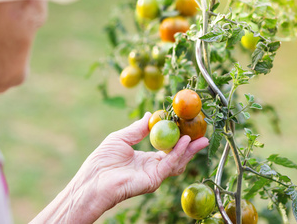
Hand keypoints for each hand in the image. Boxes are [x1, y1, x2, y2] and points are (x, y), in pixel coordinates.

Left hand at [31, 113, 208, 223]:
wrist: (93, 180)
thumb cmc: (102, 160)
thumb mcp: (121, 138)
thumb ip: (137, 129)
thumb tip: (150, 115)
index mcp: (145, 159)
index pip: (166, 147)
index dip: (176, 136)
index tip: (186, 125)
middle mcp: (152, 167)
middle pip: (176, 155)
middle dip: (190, 145)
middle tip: (202, 132)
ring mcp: (154, 174)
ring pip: (177, 160)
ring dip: (189, 149)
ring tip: (199, 136)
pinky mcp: (154, 179)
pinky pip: (170, 164)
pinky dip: (179, 153)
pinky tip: (185, 141)